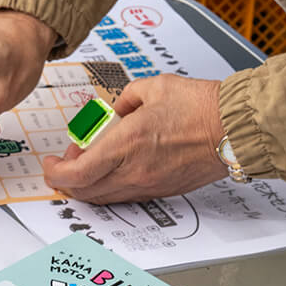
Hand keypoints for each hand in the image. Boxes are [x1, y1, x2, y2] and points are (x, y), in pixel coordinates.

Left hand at [42, 75, 227, 202]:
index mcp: (127, 144)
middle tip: (67, 159)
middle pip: (84, 191)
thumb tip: (116, 110)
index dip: (56, 173)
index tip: (50, 163)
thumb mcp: (153, 88)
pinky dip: (110, 186)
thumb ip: (125, 99)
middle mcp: (134, 171)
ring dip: (88, 184)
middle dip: (67, 179)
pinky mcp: (162, 191)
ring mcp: (148, 185)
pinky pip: (125, 196)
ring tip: (91, 161)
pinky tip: (115, 167)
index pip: (77, 174)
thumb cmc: (201, 107)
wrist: (234, 128)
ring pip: (103, 197)